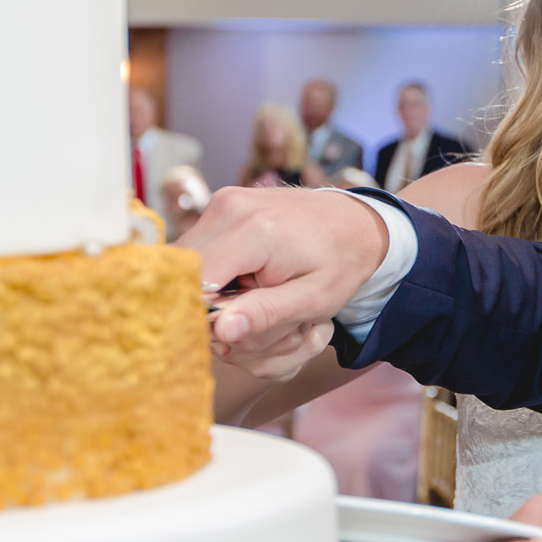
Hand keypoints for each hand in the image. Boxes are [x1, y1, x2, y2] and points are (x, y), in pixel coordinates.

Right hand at [177, 187, 387, 366]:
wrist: (354, 221)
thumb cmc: (341, 262)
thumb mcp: (314, 299)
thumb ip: (266, 315)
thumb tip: (219, 331)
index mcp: (255, 230)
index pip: (195, 285)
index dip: (206, 319)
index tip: (236, 337)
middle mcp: (228, 208)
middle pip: (187, 279)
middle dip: (216, 311)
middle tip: (260, 320)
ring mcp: (221, 205)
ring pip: (190, 272)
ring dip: (220, 298)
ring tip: (264, 301)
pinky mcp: (219, 210)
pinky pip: (200, 259)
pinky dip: (222, 282)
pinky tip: (254, 287)